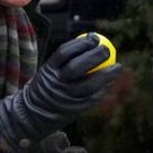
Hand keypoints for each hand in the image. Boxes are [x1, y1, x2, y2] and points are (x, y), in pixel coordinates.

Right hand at [0, 34, 121, 150]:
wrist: (35, 114)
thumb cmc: (49, 86)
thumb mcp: (50, 71)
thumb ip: (67, 59)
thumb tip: (93, 41)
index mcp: (48, 71)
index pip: (63, 53)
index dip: (81, 44)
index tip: (95, 38)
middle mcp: (55, 84)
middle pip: (75, 67)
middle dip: (93, 57)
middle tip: (107, 50)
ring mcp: (64, 98)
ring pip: (88, 85)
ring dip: (106, 75)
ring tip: (118, 67)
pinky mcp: (74, 110)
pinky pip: (92, 98)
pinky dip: (104, 89)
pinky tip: (111, 83)